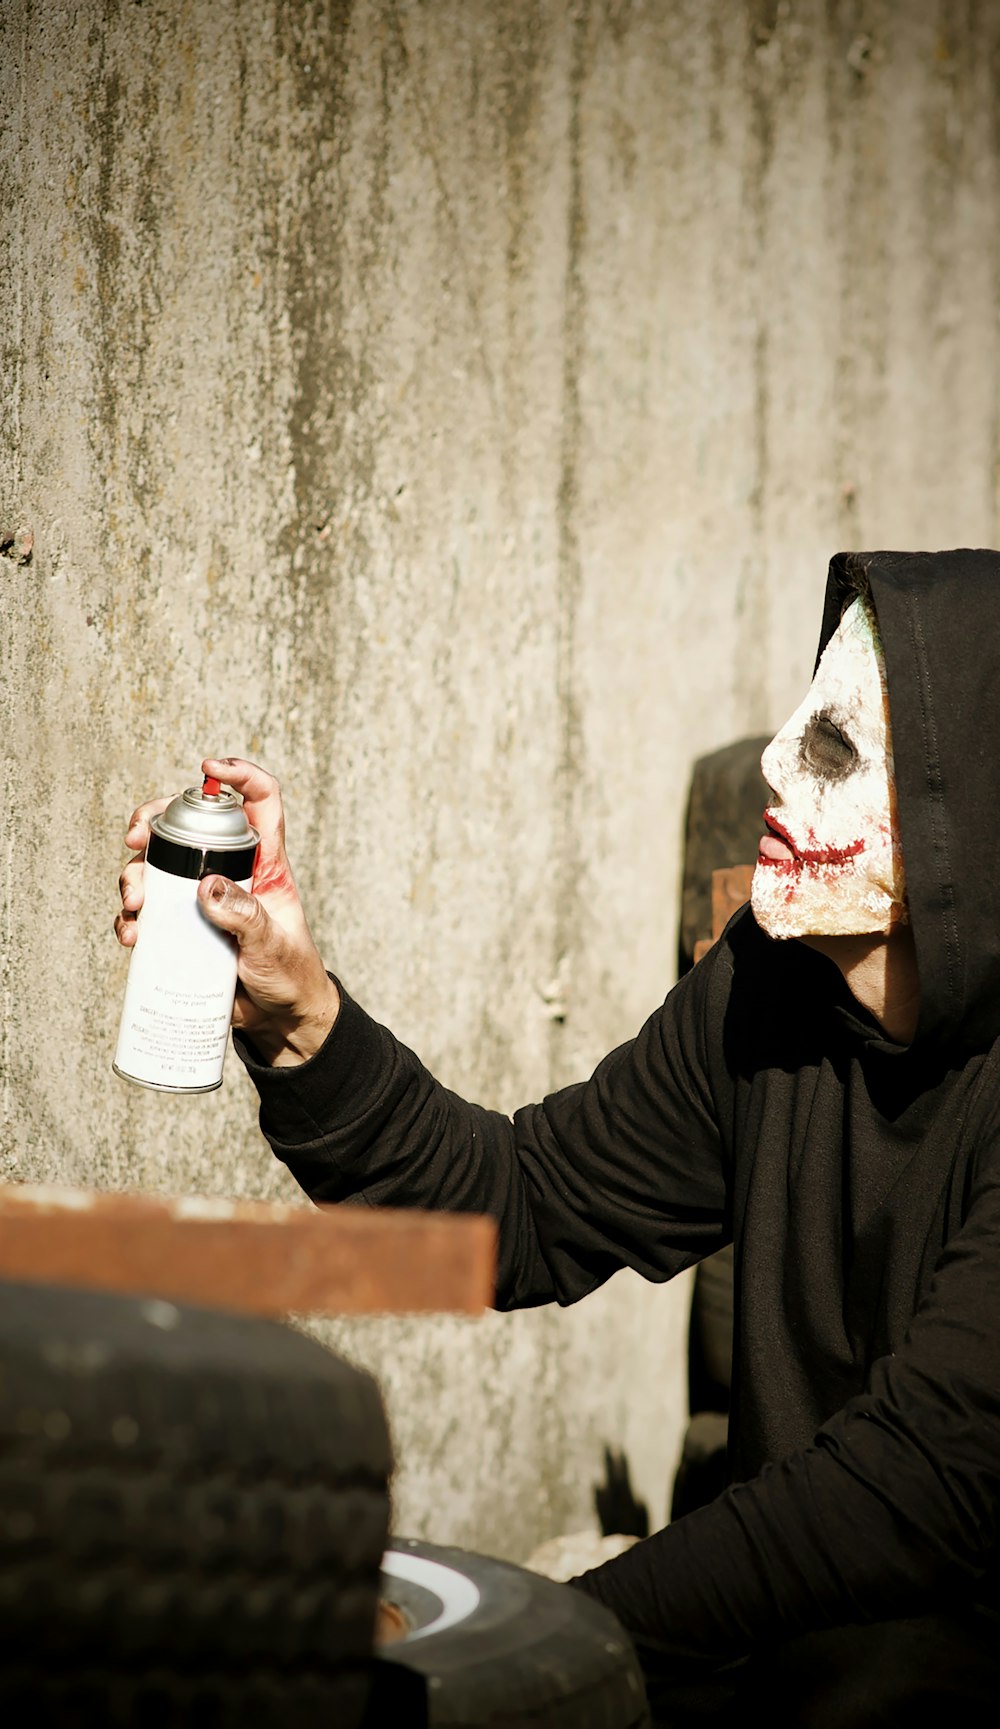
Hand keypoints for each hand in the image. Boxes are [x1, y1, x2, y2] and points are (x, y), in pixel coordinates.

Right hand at [116, 757, 340, 1065]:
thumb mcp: (273, 945)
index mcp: (264, 864)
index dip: (238, 776)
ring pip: (158, 869)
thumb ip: (245, 917)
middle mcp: (228, 873)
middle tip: (134, 839)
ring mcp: (201, 901)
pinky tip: (131, 935)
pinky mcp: (182, 931)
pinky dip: (131, 919)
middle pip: (187, 828)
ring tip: (133, 904)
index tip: (208, 769)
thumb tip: (206, 886)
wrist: (278, 1021)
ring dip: (134, 877)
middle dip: (153, 824)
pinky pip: (148, 915)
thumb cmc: (290, 975)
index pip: (259, 803)